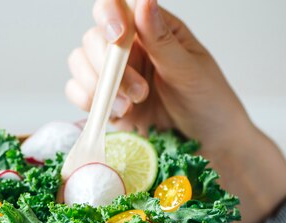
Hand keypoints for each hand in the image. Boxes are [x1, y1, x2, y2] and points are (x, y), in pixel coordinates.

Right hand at [67, 0, 285, 222]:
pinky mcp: (104, 101)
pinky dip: (88, 101)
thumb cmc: (208, 102)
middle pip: (93, 39)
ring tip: (130, 107)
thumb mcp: (189, 69)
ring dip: (100, 86)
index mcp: (151, 29)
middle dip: (109, 66)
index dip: (108, 15)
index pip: (116, 7)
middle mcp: (128, 48)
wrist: (208, 145)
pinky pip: (77, 91)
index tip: (117, 36)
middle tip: (140, 92)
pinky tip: (116, 113)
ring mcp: (114, 75)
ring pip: (80, 64)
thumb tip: (144, 2)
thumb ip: (161, 39)